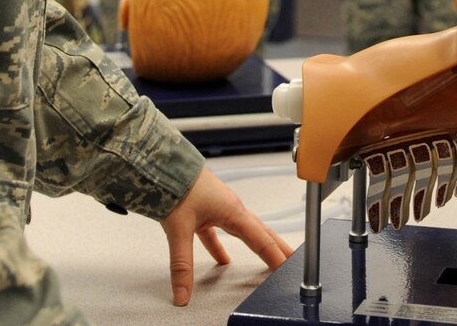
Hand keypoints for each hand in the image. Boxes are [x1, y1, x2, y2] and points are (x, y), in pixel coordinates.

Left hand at [156, 167, 292, 305]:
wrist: (162, 162)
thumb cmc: (176, 183)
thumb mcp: (179, 229)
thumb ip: (182, 265)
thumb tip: (183, 293)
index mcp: (233, 211)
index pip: (260, 240)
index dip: (275, 256)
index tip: (287, 269)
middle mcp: (231, 208)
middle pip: (261, 233)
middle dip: (278, 247)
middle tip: (294, 261)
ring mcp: (220, 208)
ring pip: (245, 231)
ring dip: (258, 245)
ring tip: (268, 258)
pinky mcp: (207, 209)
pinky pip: (220, 232)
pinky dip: (223, 247)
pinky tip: (222, 260)